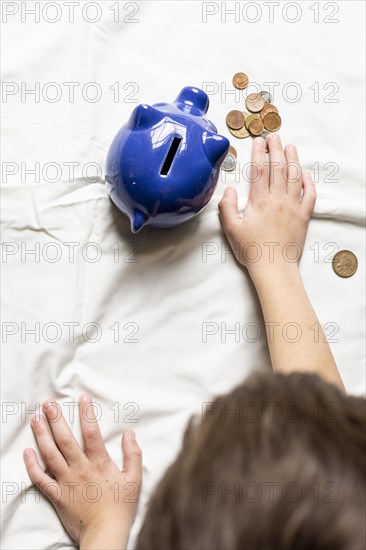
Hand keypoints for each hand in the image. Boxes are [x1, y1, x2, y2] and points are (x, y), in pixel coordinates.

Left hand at [23, 394, 141, 548]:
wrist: (105, 534)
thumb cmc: (121, 507)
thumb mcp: (135, 479)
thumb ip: (133, 454)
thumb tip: (130, 433)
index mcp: (99, 462)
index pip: (91, 432)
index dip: (86, 412)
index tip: (81, 397)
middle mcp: (80, 468)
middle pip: (65, 439)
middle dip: (56, 419)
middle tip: (48, 403)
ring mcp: (66, 481)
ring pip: (50, 454)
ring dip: (41, 435)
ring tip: (35, 419)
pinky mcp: (57, 495)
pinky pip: (40, 479)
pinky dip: (32, 466)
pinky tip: (27, 452)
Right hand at [218, 133, 315, 280]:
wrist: (274, 267)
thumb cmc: (251, 250)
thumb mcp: (231, 229)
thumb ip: (227, 207)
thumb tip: (229, 189)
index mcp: (259, 201)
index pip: (259, 170)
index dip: (258, 153)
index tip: (258, 140)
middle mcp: (278, 200)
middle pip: (278, 168)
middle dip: (275, 149)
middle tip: (274, 136)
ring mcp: (293, 207)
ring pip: (294, 177)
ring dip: (292, 159)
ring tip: (289, 146)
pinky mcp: (303, 216)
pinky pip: (309, 194)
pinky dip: (308, 182)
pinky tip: (305, 174)